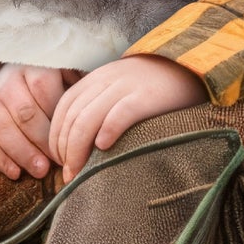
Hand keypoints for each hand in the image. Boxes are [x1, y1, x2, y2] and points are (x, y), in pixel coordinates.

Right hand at [0, 64, 79, 180]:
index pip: (45, 92)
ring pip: (5, 129)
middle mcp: (10, 82)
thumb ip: (81, 86)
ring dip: (23, 153)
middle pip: (26, 114)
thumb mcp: (67, 72)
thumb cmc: (52, 79)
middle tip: (60, 162)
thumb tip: (101, 107)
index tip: (75, 140)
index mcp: (34, 68)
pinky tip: (15, 174)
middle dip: (43, 141)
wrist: (13, 72)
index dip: (59, 120)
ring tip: (41, 171)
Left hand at [48, 55, 208, 181]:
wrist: (187, 68)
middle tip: (68, 175)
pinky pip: (119, 114)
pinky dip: (107, 131)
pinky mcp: (145, 97)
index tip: (59, 162)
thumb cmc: (151, 88)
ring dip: (77, 150)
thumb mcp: (118, 89)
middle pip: (72, 118)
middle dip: (64, 150)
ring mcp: (125, 87)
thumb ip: (98, 106)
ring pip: (87, 119)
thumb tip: (76, 145)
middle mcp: (106, 80)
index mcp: (96, 78)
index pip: (63, 108)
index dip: (55, 137)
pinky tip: (103, 148)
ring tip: (78, 172)